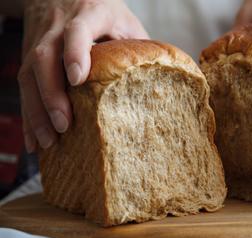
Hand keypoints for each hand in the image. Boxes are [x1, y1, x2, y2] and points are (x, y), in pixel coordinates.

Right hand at [18, 0, 147, 152]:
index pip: (77, 30)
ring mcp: (40, 41)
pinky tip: (33, 140)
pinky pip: (23, 85)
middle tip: (65, 126)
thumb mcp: (126, 24)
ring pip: (28, 75)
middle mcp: (58, 27)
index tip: (78, 79)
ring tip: (48, 142)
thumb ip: (137, 48)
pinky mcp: (29, 55)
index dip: (75, 52)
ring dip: (36, 112)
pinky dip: (28, 115)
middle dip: (52, 94)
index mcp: (89, 13)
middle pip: (45, 58)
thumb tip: (161, 86)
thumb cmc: (106, 15)